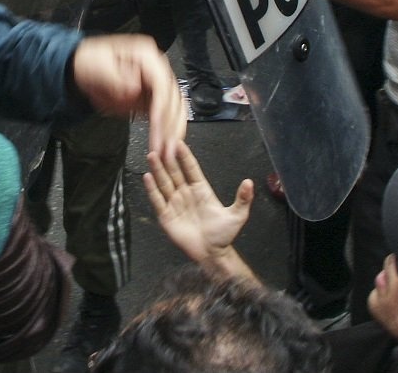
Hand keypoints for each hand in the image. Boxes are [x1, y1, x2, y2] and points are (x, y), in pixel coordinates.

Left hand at [71, 34, 186, 157]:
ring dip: (173, 133)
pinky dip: (167, 132)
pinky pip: (167, 117)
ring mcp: (157, 84)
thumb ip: (116, 78)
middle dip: (171, 125)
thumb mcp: (99, 67)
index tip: (158, 123)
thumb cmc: (92, 63)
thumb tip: (135, 88)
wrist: (86, 69)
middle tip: (166, 147)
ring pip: (176, 110)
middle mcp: (157, 69)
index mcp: (146, 56)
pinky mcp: (154, 99)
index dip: (162, 105)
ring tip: (168, 152)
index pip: (162, 83)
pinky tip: (165, 146)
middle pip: (174, 98)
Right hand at [144, 141, 255, 278]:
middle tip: (161, 144)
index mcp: (201, 189)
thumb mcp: (237, 216)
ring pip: (164, 183)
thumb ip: (243, 199)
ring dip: (158, 169)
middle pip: (175, 172)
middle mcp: (186, 193)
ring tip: (152, 155)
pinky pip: (158, 200)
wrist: (212, 254)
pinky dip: (152, 189)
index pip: (191, 169)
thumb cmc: (223, 234)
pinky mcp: (166, 216)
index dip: (185, 156)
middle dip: (168, 159)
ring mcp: (174, 203)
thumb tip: (249, 182)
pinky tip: (147, 177)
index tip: (179, 143)